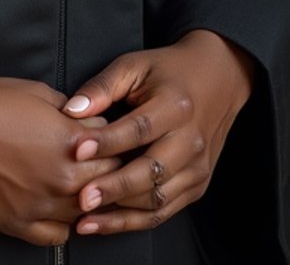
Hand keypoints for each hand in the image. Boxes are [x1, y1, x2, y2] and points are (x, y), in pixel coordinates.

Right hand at [0, 76, 117, 248]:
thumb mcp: (37, 92)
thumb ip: (68, 110)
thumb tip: (83, 119)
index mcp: (73, 142)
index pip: (115, 146)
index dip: (109, 139)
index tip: (103, 137)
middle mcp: (64, 179)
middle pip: (108, 182)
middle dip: (104, 169)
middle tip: (94, 161)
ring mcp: (42, 206)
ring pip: (86, 213)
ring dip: (85, 199)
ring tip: (75, 185)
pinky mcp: (19, 225)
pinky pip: (57, 236)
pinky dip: (60, 224)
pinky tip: (53, 207)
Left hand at [60, 30, 256, 237]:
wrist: (217, 79)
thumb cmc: (169, 72)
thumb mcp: (135, 66)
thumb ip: (103, 87)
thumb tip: (71, 110)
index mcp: (175, 106)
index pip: (138, 128)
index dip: (107, 141)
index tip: (77, 151)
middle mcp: (190, 140)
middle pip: (150, 171)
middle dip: (114, 187)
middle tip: (82, 198)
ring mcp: (197, 167)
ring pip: (157, 198)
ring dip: (120, 213)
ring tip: (87, 217)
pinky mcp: (197, 185)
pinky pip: (165, 211)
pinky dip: (134, 221)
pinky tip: (107, 223)